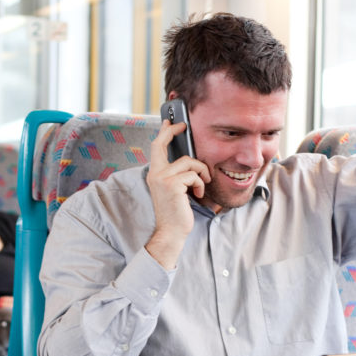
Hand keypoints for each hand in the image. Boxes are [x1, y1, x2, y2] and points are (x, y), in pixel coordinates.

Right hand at [145, 119, 210, 268]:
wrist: (171, 231)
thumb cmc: (176, 212)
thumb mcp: (173, 189)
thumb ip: (176, 173)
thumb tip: (188, 159)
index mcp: (154, 174)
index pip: (156, 147)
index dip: (163, 133)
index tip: (170, 123)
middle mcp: (155, 174)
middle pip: (162, 144)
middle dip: (173, 131)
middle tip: (183, 125)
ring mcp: (162, 178)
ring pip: (188, 162)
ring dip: (201, 173)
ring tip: (201, 185)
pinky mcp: (172, 185)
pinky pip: (194, 175)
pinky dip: (201, 184)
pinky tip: (198, 195)